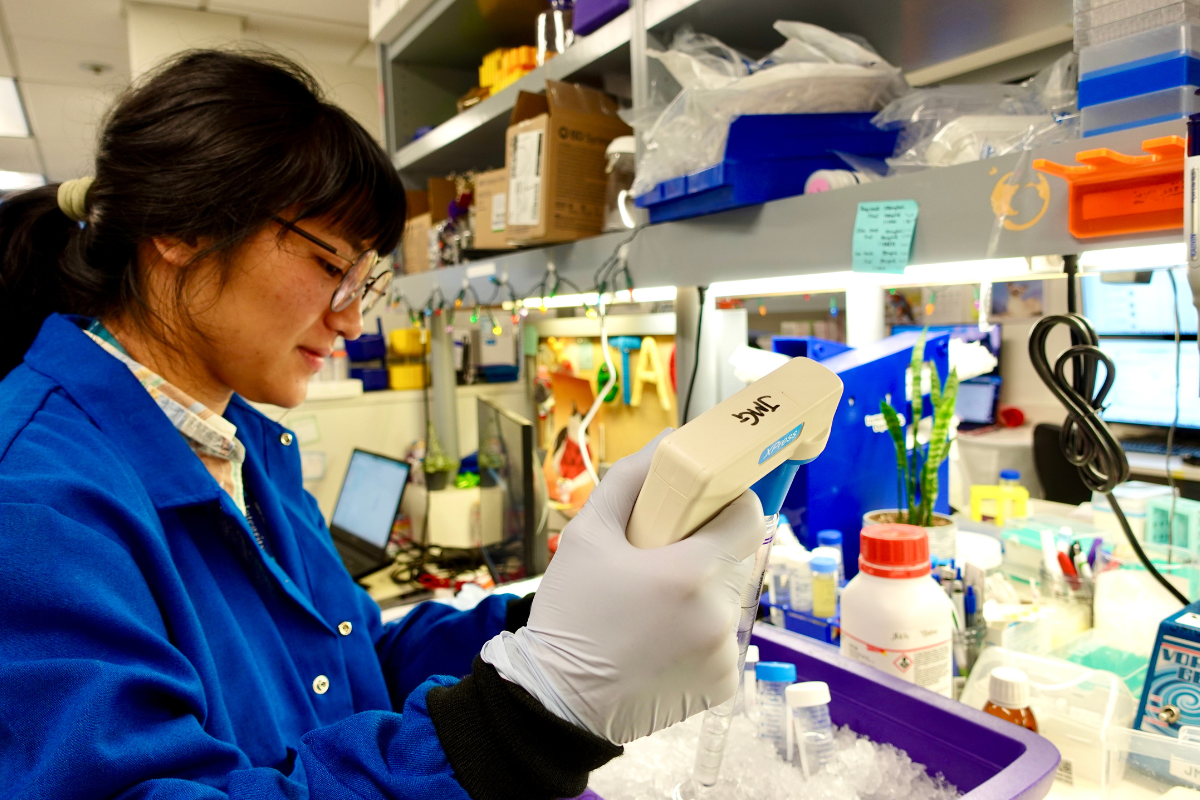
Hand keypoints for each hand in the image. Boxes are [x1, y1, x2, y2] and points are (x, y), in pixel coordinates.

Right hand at [481, 430, 763, 743]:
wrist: (557, 700)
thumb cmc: (570, 614)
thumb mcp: (586, 534)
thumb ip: (630, 480)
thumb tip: (666, 443)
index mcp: (690, 572)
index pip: (747, 516)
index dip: (726, 504)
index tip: (699, 511)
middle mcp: (717, 614)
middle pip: (733, 559)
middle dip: (704, 553)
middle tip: (658, 563)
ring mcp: (724, 653)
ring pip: (726, 601)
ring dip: (700, 597)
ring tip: (651, 609)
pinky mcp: (723, 684)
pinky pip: (722, 643)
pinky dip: (698, 637)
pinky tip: (659, 642)